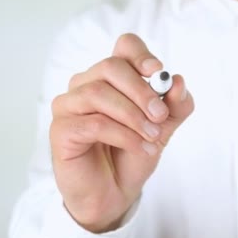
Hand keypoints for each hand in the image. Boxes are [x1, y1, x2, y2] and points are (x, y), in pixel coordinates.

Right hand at [49, 33, 193, 232]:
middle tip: (160, 115)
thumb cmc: (133, 152)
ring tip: (152, 138)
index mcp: (112, 76)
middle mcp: (86, 83)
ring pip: (99, 93)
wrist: (115, 192)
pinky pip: (93, 123)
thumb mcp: (163, 127)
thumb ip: (176, 105)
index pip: (124, 46)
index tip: (158, 72)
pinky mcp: (60, 130)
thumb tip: (178, 81)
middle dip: (141, 91)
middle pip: (111, 66)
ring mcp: (69, 105)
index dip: (141, 55)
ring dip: (133, 116)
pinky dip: (123, 135)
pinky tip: (140, 148)